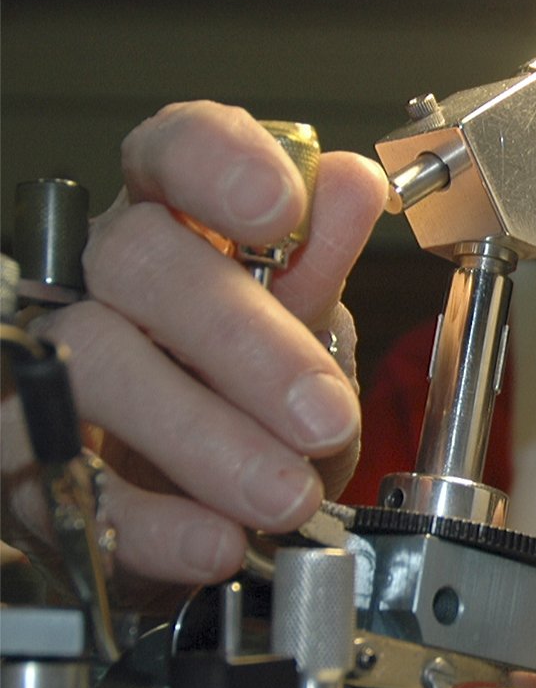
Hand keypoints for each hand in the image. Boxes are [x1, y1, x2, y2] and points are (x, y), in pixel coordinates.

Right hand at [2, 101, 386, 601]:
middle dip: (244, 341)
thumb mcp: (300, 327)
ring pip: (95, 365)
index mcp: (172, 219)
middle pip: (138, 260)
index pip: (174, 149)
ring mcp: (47, 361)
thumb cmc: (241, 391)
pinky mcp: (21, 457)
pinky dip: (152, 522)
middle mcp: (98, 276)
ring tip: (284, 494)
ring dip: (206, 439)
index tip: (282, 208)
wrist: (184, 502)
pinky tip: (215, 538)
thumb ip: (320, 260)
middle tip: (323, 416)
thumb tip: (351, 185)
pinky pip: (70, 480)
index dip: (221, 164)